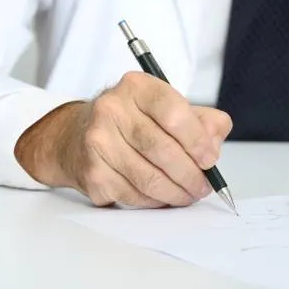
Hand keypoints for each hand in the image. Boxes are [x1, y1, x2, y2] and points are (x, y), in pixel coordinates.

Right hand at [14, 71, 232, 207]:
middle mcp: (112, 109)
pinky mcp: (92, 172)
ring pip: (149, 178)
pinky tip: (160, 196)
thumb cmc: (129, 121)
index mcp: (136, 87)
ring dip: (175, 193)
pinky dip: (154, 201)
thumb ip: (200, 120)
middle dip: (190, 174)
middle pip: (162, 150)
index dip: (197, 140)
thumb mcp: (165, 107)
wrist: (75, 135)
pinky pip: (133, 195)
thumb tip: (214, 143)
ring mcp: (98, 141)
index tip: (210, 159)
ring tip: (187, 194)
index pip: (173, 113)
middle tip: (203, 186)